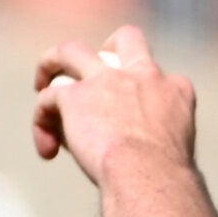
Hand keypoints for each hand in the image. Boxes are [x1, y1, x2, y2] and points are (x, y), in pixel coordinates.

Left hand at [31, 25, 196, 185]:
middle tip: (93, 68)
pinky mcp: (73, 95)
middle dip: (109, 47)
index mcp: (175, 90)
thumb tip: (143, 151)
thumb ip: (160, 136)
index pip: (160, 77)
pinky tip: (47, 149)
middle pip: (127, 39)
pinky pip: (48, 99)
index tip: (140, 115)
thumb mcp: (177, 149)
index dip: (146, 91)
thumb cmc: (166, 177)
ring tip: (40, 82)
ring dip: (52, 63)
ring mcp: (105, 80)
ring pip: (70, 51)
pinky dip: (42, 122)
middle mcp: (142, 75)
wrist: (148, 177)